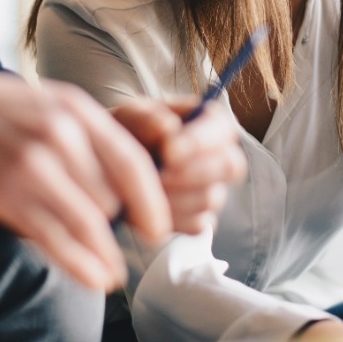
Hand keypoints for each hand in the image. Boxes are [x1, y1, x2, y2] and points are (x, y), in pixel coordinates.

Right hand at [0, 65, 171, 290]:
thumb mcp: (45, 103)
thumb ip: (82, 137)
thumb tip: (116, 187)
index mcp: (75, 108)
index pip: (131, 161)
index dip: (152, 200)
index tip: (158, 227)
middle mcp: (60, 135)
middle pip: (111, 196)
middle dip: (117, 225)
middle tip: (118, 243)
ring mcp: (32, 165)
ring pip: (88, 222)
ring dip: (104, 252)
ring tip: (112, 273)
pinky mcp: (5, 193)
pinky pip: (55, 238)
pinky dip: (80, 264)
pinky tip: (94, 277)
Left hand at [112, 97, 246, 233]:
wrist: (113, 166)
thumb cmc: (127, 132)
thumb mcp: (129, 116)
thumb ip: (146, 119)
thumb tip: (168, 127)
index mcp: (208, 121)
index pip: (223, 128)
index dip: (200, 141)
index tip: (169, 151)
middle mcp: (219, 155)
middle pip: (229, 166)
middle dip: (192, 173)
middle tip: (159, 175)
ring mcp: (212, 189)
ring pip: (211, 198)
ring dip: (175, 197)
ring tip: (147, 189)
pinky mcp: (200, 219)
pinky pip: (197, 224)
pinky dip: (171, 219)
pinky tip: (150, 208)